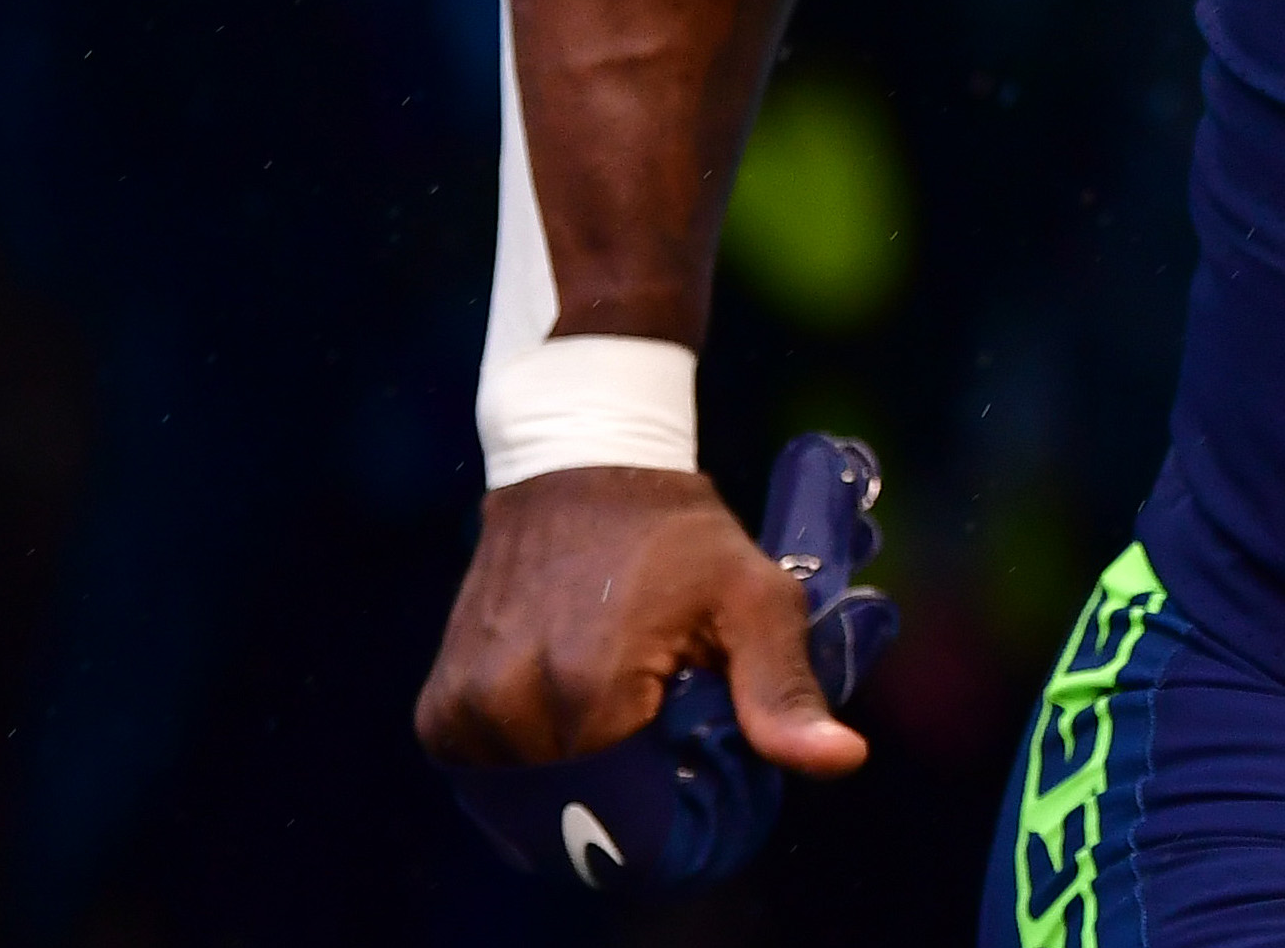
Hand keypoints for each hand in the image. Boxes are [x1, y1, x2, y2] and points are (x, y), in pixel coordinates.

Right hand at [414, 467, 867, 780]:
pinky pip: (491, 782)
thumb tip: (844, 759)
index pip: (639, 816)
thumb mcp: (754, 598)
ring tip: (614, 719)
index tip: (698, 761)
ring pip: (534, 807)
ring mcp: (465, 712)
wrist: (579, 468)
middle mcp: (509, 707)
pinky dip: (532, 768)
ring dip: (578, 783)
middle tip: (660, 736)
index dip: (678, 806)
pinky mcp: (440, 711)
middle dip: (629, 798)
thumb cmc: (678, 537)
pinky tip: (565, 718)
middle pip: (585, 815)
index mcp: (587, 687)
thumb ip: (786, 690)